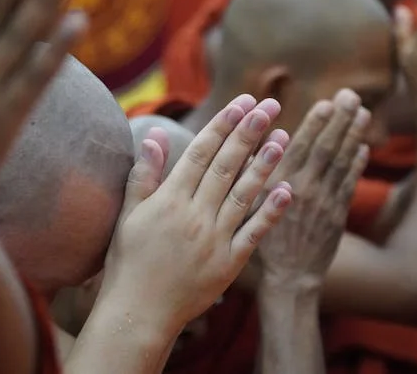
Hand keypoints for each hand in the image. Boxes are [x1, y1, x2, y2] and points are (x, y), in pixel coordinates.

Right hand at [99, 95, 293, 332]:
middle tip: (269, 107)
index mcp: (169, 200)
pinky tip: (287, 190)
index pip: (201, 153)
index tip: (242, 102)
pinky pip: (254, 233)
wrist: (138, 314)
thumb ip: (144, 173)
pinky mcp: (229, 263)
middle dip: (249, 133)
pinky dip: (271, 212)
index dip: (222, 125)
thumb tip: (155, 133)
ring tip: (283, 137)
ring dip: (265, 165)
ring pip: (244, 194)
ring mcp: (214, 240)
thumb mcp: (129, 214)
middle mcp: (194, 215)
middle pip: (226, 166)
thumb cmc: (128, 261)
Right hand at [256, 90, 370, 288]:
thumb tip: (261, 138)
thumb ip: (253, 171)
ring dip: (353, 135)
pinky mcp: (337, 216)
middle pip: (325, 149)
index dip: (316, 123)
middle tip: (352, 95)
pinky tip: (364, 146)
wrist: (287, 279)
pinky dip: (357, 164)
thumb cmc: (260, 238)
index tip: (327, 102)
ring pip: (341, 163)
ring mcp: (323, 204)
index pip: (301, 147)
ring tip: (363, 112)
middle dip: (340, 120)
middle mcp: (302, 191)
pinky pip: (350, 185)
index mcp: (277, 185)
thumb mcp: (247, 203)